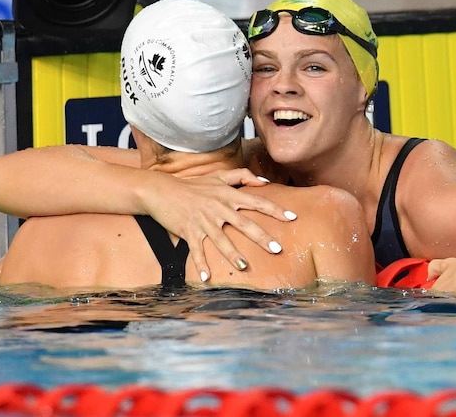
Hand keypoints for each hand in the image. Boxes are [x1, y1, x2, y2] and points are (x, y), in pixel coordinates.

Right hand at [140, 170, 295, 282]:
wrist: (162, 190)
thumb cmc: (193, 185)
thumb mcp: (218, 176)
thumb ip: (242, 176)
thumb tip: (265, 182)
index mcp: (228, 195)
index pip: (257, 202)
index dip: (276, 209)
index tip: (292, 218)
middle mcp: (218, 208)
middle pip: (244, 224)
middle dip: (262, 237)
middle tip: (277, 249)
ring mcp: (203, 221)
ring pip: (221, 240)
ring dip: (233, 254)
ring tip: (245, 266)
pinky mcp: (188, 231)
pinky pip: (196, 250)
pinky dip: (200, 264)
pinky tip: (206, 278)